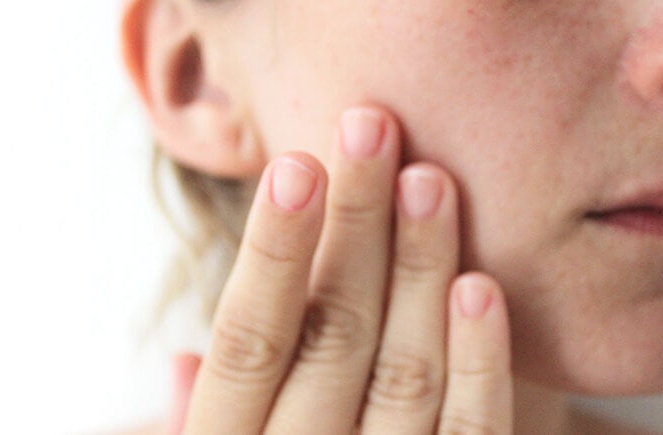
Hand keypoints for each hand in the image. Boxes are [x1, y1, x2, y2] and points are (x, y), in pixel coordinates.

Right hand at [181, 106, 512, 433]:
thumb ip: (203, 413)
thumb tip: (181, 363)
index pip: (246, 342)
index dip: (273, 251)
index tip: (297, 165)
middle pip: (330, 336)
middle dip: (356, 225)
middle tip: (373, 129)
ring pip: (405, 374)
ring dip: (420, 268)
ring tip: (429, 181)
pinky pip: (473, 431)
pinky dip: (480, 361)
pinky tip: (480, 287)